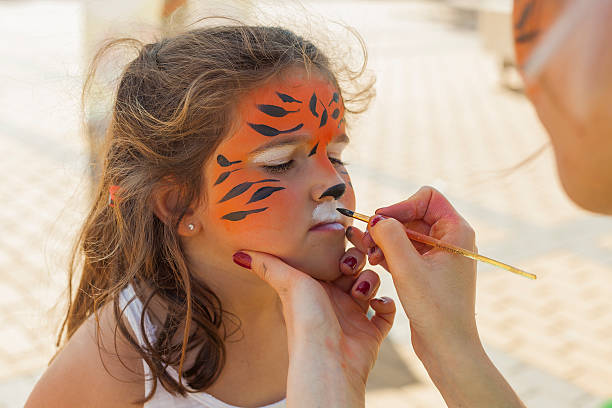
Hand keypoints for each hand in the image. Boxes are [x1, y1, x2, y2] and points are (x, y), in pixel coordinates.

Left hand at [232, 246, 395, 407]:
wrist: (328, 361)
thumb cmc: (306, 322)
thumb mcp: (288, 283)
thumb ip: (267, 265)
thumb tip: (237, 253)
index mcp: (315, 287)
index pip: (332, 259)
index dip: (341, 249)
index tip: (346, 241)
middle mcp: (334, 299)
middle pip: (354, 268)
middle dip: (358, 263)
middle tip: (352, 268)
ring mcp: (354, 315)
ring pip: (371, 285)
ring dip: (371, 282)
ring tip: (362, 291)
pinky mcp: (372, 331)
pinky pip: (386, 311)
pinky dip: (387, 304)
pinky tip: (377, 303)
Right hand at [351, 186, 477, 354]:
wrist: (448, 348)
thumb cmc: (435, 310)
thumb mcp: (408, 268)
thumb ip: (391, 236)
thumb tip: (377, 218)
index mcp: (457, 232)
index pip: (427, 197)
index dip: (401, 205)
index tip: (382, 223)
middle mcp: (452, 240)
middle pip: (414, 214)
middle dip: (390, 225)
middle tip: (368, 241)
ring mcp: (441, 256)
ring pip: (407, 233)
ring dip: (387, 240)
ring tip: (371, 255)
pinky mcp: (430, 271)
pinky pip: (407, 250)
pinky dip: (391, 253)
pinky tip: (377, 263)